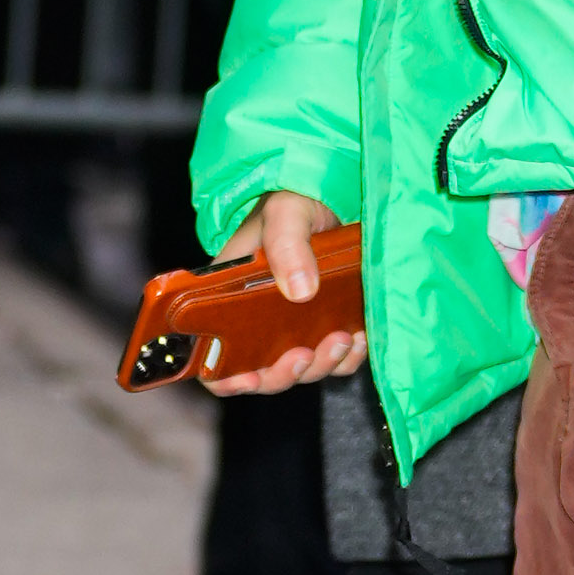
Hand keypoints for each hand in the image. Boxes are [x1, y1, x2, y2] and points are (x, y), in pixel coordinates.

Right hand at [202, 189, 364, 392]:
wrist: (337, 197)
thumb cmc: (296, 200)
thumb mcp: (286, 213)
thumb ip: (287, 244)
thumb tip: (299, 290)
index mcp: (230, 298)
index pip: (213, 356)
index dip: (223, 377)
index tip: (248, 378)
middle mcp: (259, 319)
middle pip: (262, 373)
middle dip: (283, 374)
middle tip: (304, 354)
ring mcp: (296, 325)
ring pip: (304, 369)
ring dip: (322, 364)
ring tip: (342, 338)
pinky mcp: (329, 324)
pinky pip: (338, 359)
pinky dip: (349, 357)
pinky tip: (359, 335)